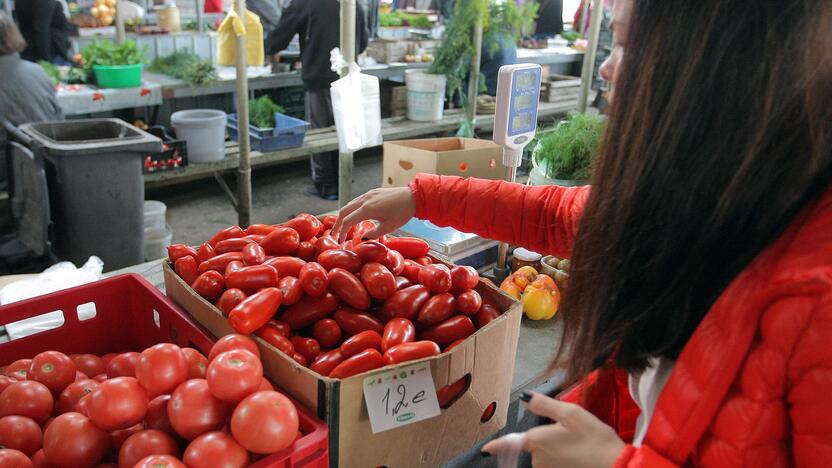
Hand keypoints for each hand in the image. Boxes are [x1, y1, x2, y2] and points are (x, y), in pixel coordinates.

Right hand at [332, 187, 415, 242]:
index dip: (342, 232)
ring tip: (343, 227)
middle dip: (338, 224)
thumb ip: (373, 234)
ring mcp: (368, 194)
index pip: (348, 221)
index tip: (340, 241)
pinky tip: (355, 217)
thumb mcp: (389, 227)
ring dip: (344, 216)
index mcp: (367, 209)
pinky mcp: (372, 192)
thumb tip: (361, 240)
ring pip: (349, 205)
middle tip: (335, 235)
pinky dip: (351, 210)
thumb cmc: (403, 213)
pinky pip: (357, 201)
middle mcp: (365, 200)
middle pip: (344, 211)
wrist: (413, 197)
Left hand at [482, 392, 624, 467]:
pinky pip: (554, 463)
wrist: (613, 465)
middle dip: (547, 437)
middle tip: (570, 433)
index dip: (496, 446)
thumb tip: (525, 397)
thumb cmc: (594, 439)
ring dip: (557, 448)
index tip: (486, 449)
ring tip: (578, 444)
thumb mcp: (570, 414)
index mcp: (537, 439)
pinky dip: (563, 457)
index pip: (510, 443)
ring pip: (546, 454)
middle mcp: (538, 458)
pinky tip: (578, 454)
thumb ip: (545, 405)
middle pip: (535, 443)